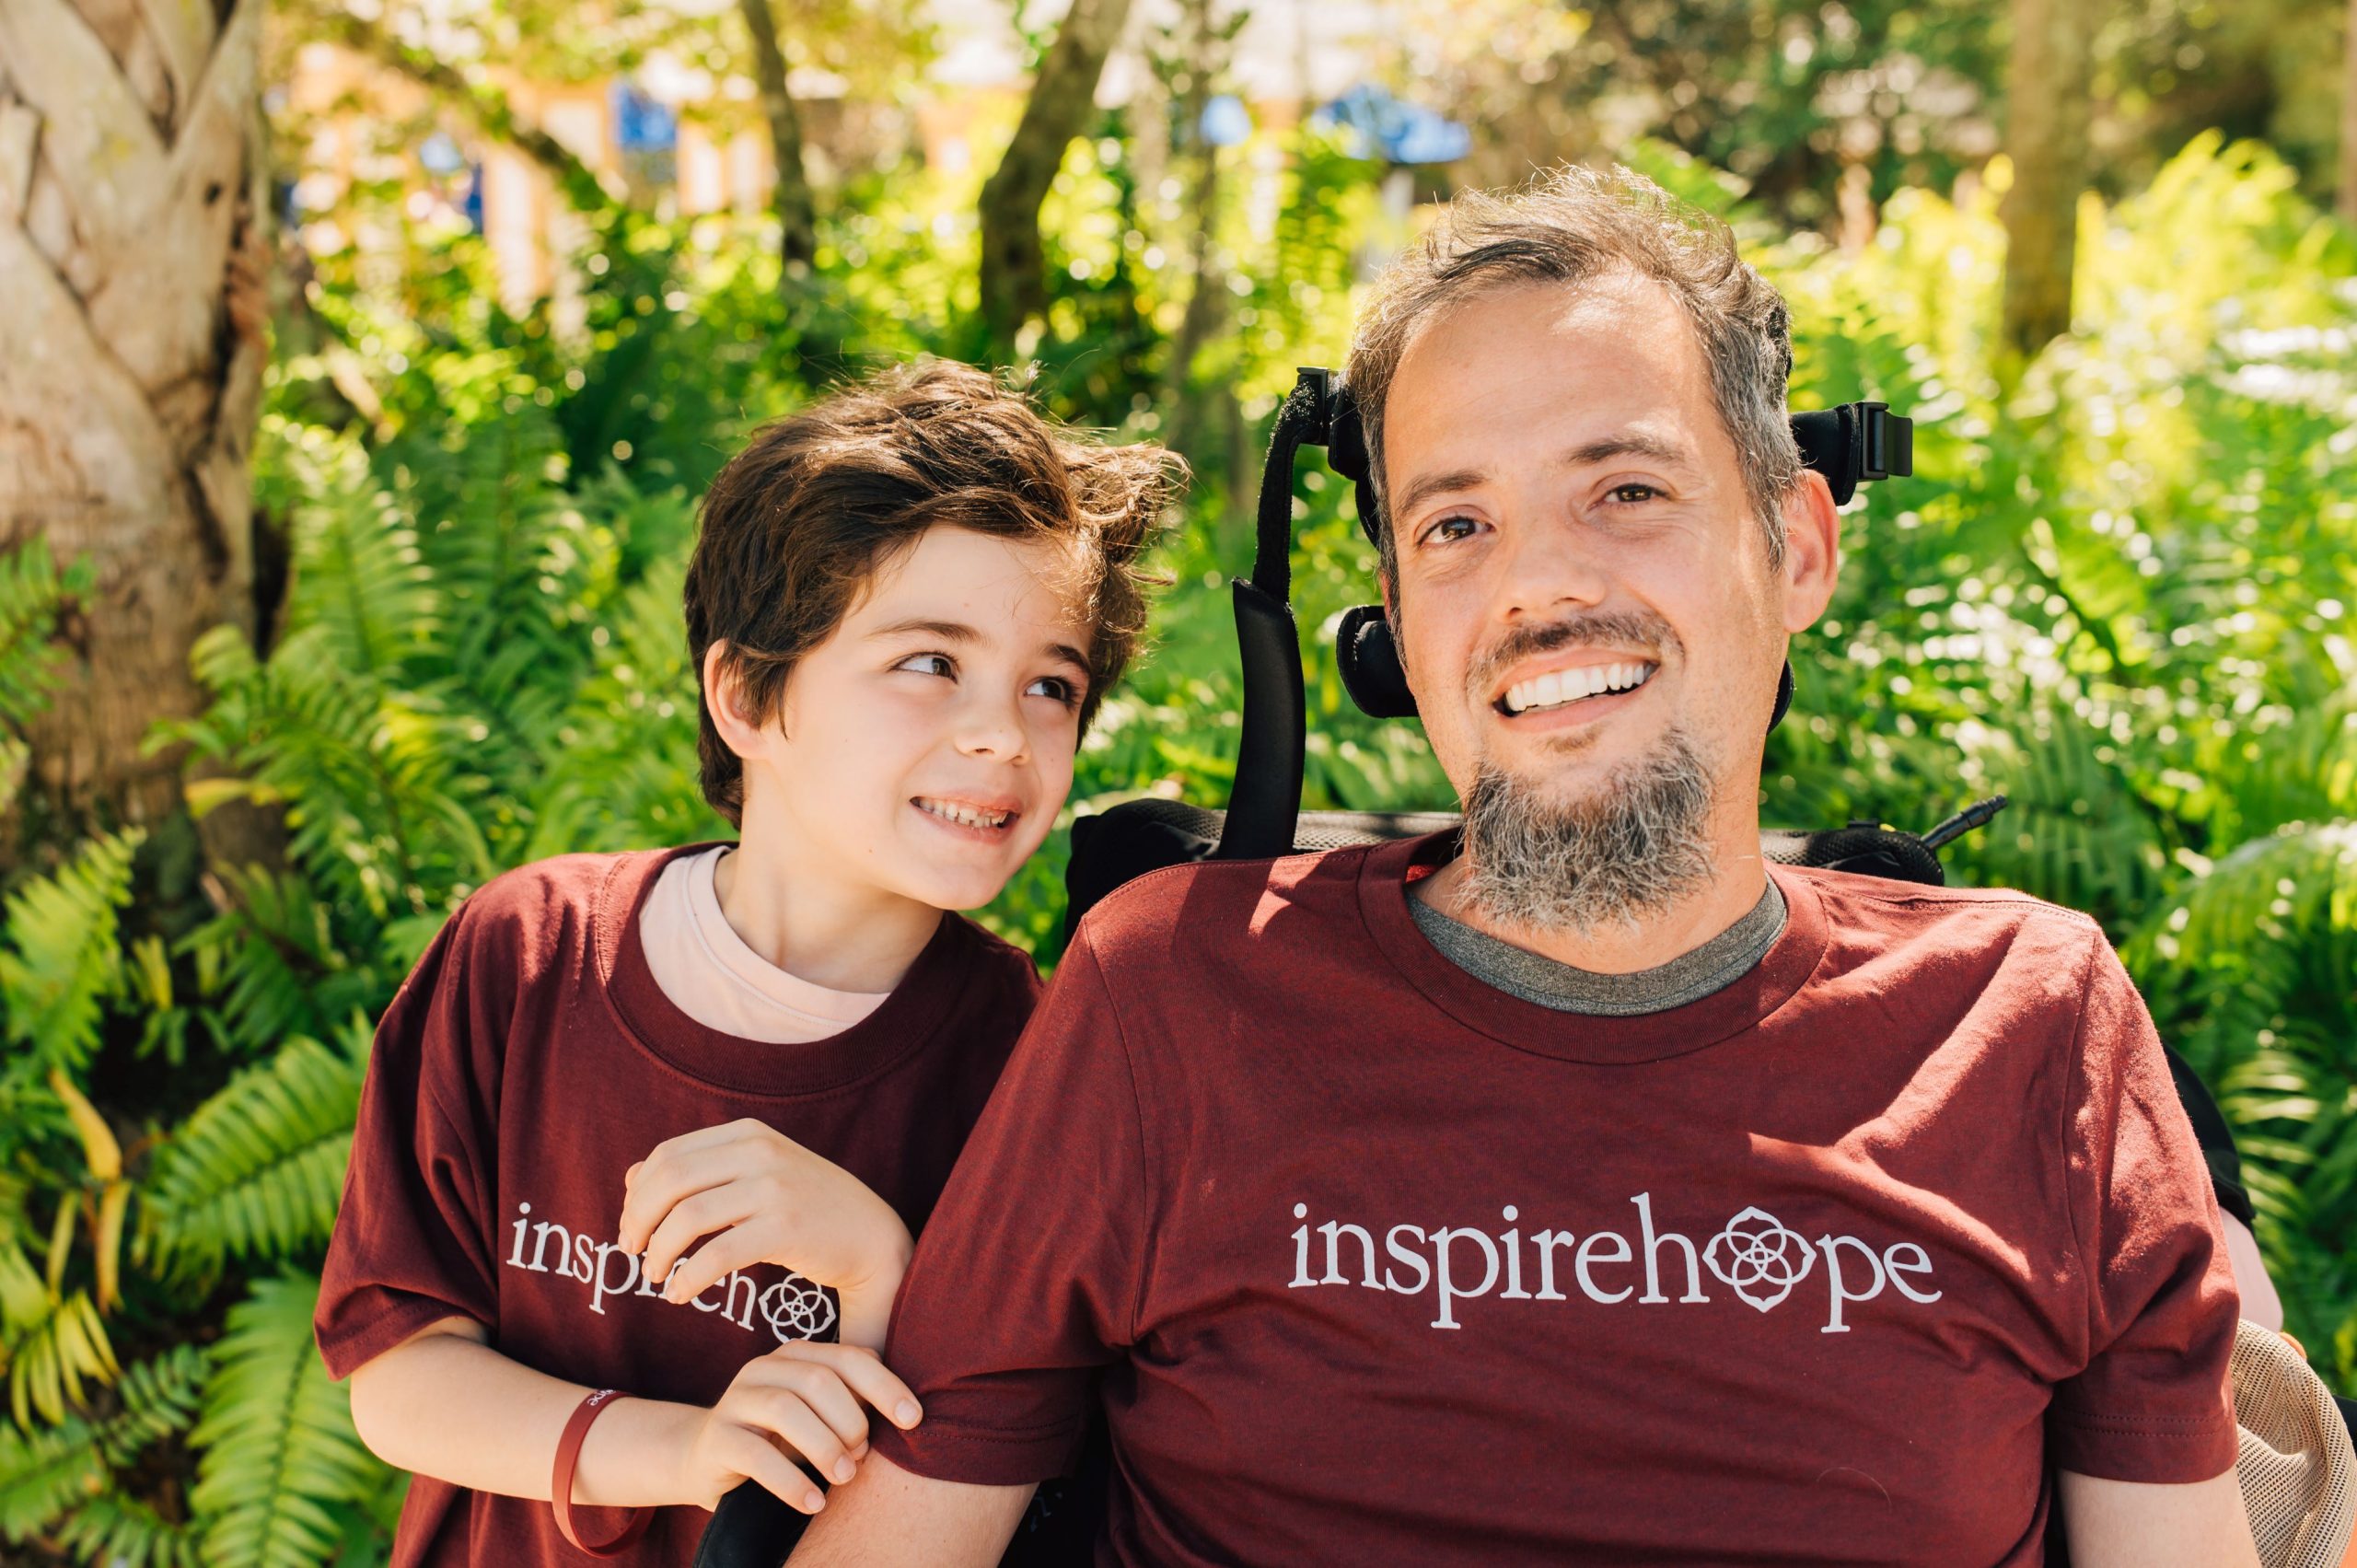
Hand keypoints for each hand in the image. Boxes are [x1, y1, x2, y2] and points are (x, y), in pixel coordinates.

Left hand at [618, 1119, 914, 1347]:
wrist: (872, 1237)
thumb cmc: (806, 1208)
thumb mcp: (753, 1175)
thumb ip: (697, 1170)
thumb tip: (631, 1176)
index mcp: (748, 1133)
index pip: (669, 1155)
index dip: (638, 1194)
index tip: (631, 1227)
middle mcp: (761, 1152)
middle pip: (671, 1180)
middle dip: (639, 1220)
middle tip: (633, 1252)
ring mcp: (776, 1187)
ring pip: (688, 1216)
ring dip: (659, 1252)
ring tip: (655, 1276)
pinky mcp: (787, 1228)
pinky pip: (717, 1254)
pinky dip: (688, 1278)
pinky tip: (681, 1294)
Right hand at [672, 1342, 923, 1514]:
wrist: (706, 1460)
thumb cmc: (779, 1439)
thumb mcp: (820, 1418)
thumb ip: (854, 1404)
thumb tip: (906, 1411)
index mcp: (796, 1356)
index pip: (849, 1358)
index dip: (885, 1386)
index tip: (913, 1419)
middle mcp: (763, 1368)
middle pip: (819, 1381)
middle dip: (851, 1421)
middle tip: (861, 1458)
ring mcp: (735, 1400)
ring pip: (786, 1410)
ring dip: (824, 1447)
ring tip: (845, 1477)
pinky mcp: (716, 1438)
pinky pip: (756, 1456)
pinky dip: (791, 1481)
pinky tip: (814, 1502)